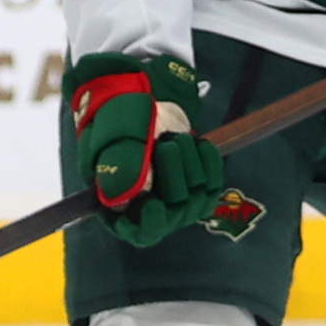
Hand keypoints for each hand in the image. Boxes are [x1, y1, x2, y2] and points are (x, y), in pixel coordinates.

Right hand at [65, 51, 230, 247]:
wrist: (141, 93)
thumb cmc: (118, 115)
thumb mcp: (113, 137)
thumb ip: (117, 167)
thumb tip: (123, 199)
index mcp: (118, 202)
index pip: (138, 232)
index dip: (149, 225)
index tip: (153, 205)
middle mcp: (146, 205)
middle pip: (173, 215)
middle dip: (174, 176)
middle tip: (166, 144)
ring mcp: (174, 195)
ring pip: (196, 201)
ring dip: (191, 165)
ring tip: (176, 138)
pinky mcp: (196, 181)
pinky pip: (213, 186)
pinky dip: (210, 163)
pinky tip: (200, 143)